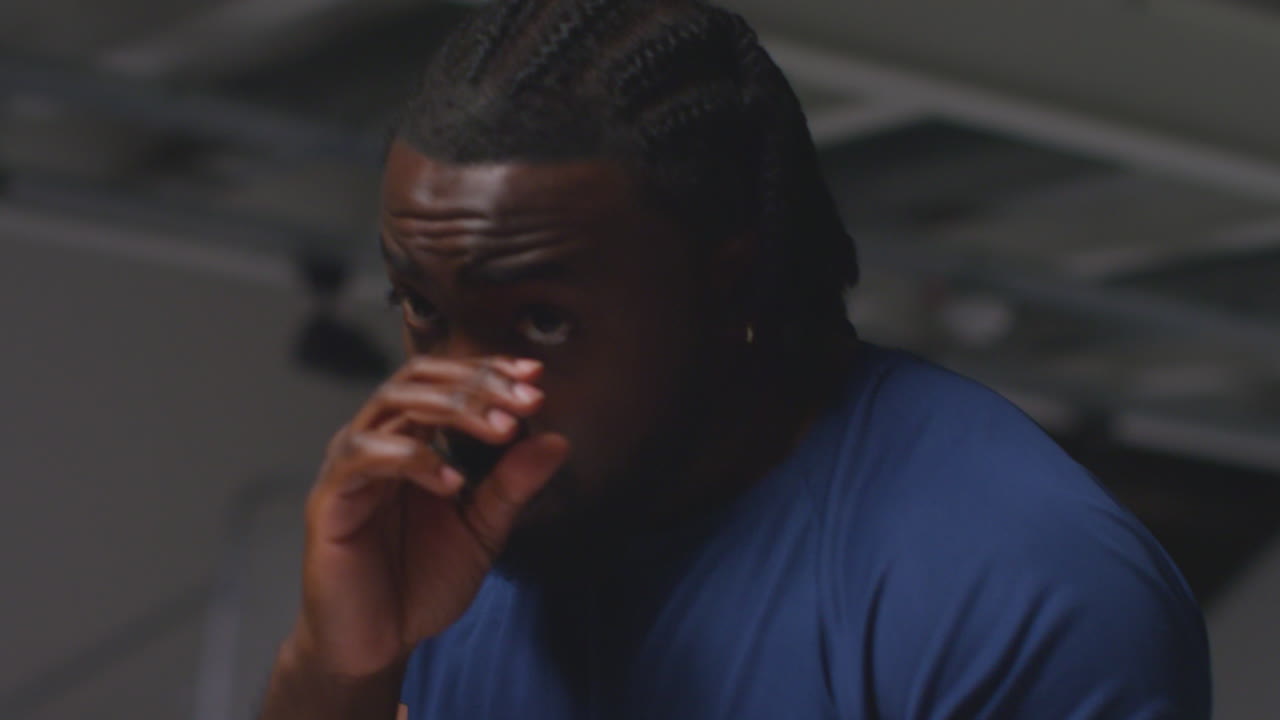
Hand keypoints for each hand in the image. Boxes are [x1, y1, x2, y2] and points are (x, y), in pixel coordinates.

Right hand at [288, 356, 569, 677]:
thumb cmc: (420, 581)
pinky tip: (454, 482)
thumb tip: (558, 439)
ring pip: (393, 404)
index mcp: (409, 438)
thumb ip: (513, 485)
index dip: (488, 370)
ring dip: (452, 408)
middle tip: (526, 401)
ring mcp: (350, 465)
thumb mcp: (482, 529)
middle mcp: (376, 439)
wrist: (377, 644)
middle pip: (419, 378)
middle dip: (478, 384)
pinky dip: (413, 460)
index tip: (536, 376)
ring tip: (501, 431)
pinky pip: (364, 457)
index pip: (445, 380)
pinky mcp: (330, 499)